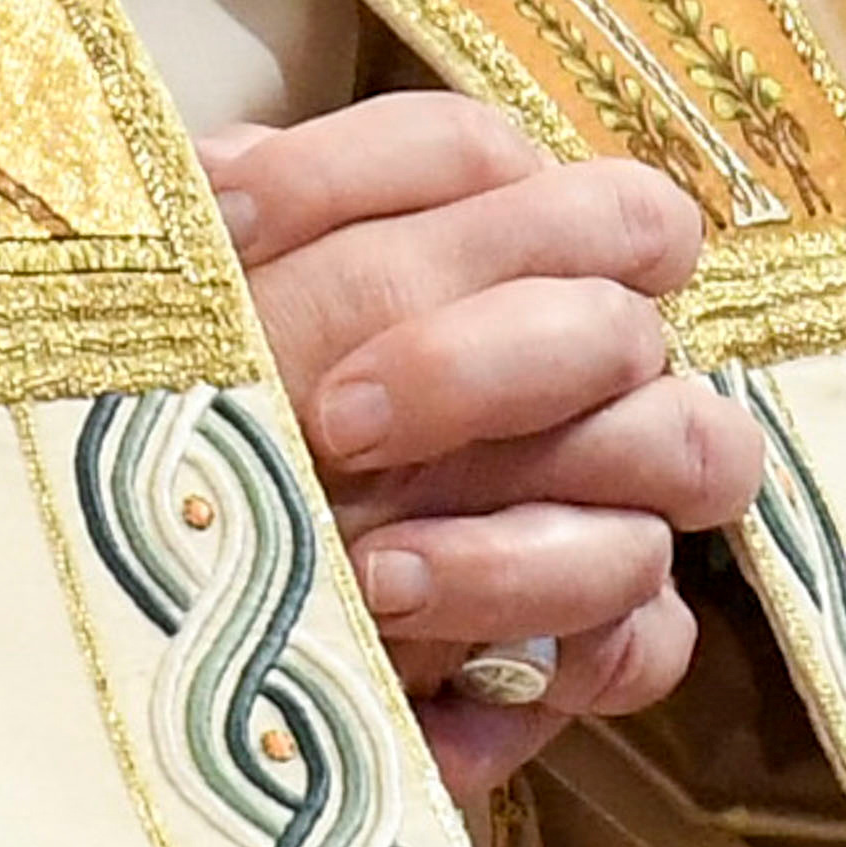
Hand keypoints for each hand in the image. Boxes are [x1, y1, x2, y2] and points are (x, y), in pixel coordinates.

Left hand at [205, 98, 768, 796]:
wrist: (161, 637)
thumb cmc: (177, 448)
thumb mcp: (179, 339)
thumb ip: (213, 247)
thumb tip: (217, 189)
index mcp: (459, 242)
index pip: (472, 152)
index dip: (355, 174)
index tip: (231, 229)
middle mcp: (567, 353)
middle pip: (611, 302)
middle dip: (473, 364)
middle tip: (335, 422)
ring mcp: (608, 492)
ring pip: (684, 454)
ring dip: (519, 531)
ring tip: (372, 579)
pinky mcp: (601, 636)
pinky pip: (650, 637)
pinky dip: (549, 656)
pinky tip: (432, 694)